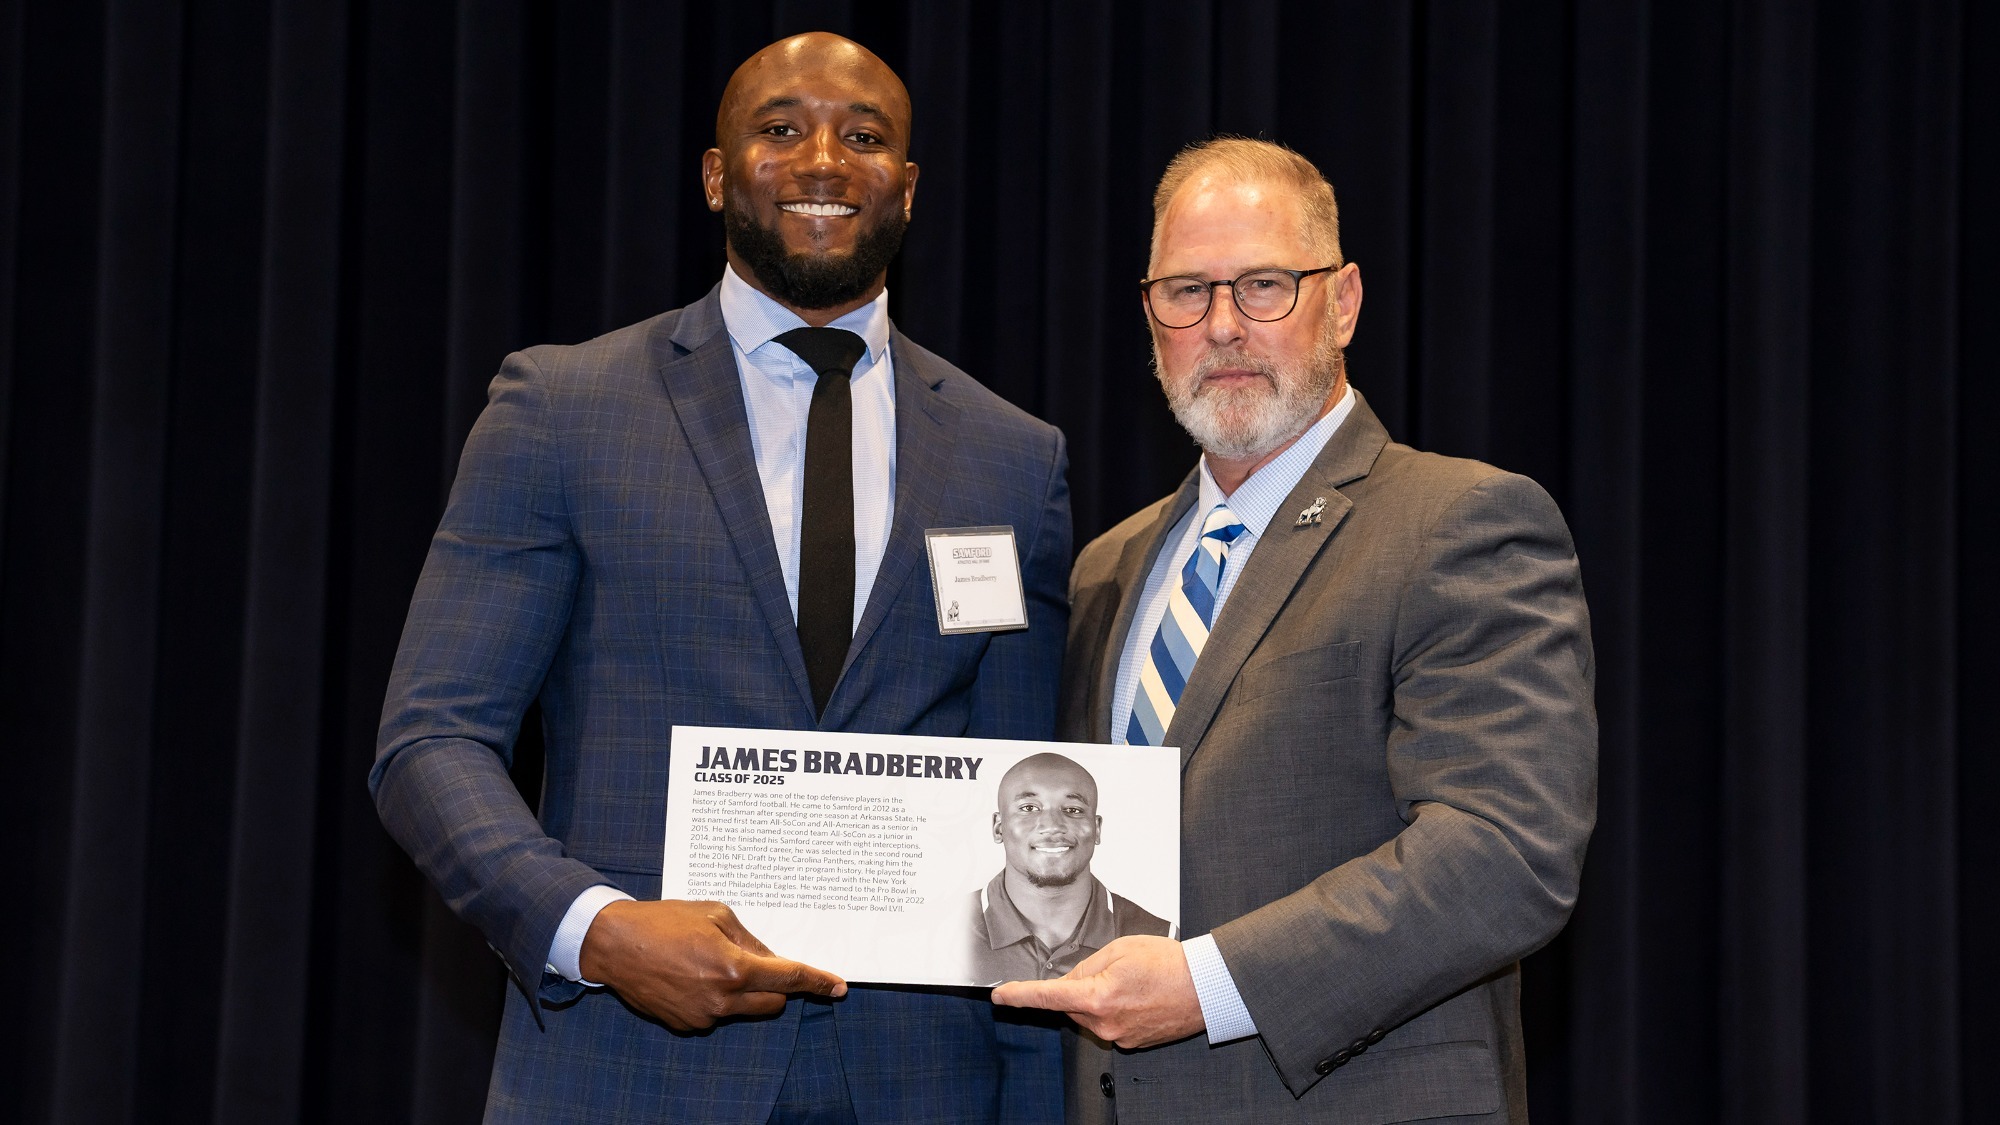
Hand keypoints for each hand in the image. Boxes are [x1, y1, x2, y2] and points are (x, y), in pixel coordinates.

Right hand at [577, 899, 845, 1031]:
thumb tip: (771, 959)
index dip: (817, 982)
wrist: (614, 944)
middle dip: (775, 985)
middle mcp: (722, 999)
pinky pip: (717, 1013)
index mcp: (734, 968)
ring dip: (742, 990)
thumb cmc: (664, 921)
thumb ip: (750, 940)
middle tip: (757, 961)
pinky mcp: (686, 1024)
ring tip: (709, 960)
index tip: (838, 987)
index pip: (789, 978)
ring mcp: (703, 1016)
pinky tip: (691, 974)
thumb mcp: (716, 915)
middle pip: (772, 1002)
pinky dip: (716, 997)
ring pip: (744, 1009)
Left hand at [989, 935, 1203, 1048]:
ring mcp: (1119, 1036)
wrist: (1205, 987)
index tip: (1000, 996)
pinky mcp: (1131, 1043)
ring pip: (1091, 1015)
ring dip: (1099, 998)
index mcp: (1097, 996)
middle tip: (1112, 969)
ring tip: (1133, 982)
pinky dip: (1117, 1010)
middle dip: (1081, 986)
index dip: (1019, 996)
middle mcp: (1105, 1023)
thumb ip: (1087, 965)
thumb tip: (1072, 979)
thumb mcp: (1121, 949)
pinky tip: (1140, 997)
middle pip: (1072, 1005)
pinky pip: (1110, 1024)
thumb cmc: (1169, 964)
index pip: (1047, 997)